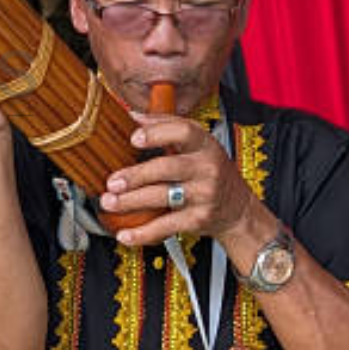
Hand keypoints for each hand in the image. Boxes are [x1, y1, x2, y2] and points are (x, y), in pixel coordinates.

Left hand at [99, 112, 257, 246]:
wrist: (239, 209)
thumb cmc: (211, 171)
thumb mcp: (199, 145)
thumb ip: (168, 127)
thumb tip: (134, 115)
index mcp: (204, 145)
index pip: (184, 132)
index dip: (157, 133)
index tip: (134, 138)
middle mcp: (206, 168)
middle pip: (167, 167)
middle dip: (136, 175)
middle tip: (112, 181)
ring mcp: (203, 195)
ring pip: (163, 196)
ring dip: (132, 201)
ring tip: (110, 202)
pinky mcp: (198, 219)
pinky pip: (167, 226)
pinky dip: (144, 232)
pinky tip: (125, 234)